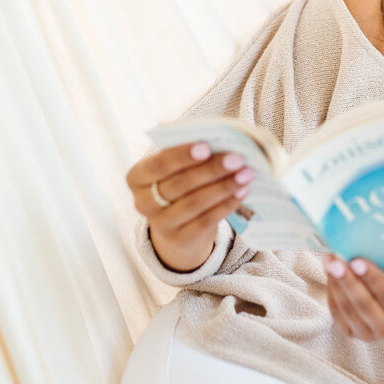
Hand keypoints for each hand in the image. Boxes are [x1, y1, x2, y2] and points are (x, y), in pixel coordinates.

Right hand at [126, 142, 254, 271]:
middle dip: (211, 170)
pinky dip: (226, 205)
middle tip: (238, 159)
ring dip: (224, 187)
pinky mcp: (180, 240)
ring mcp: (160, 225)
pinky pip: (205, 221)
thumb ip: (191, 155)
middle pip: (179, 184)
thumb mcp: (177, 168)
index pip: (158, 165)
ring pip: (194, 203)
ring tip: (246, 174)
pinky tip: (242, 192)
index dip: (182, 156)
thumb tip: (222, 143)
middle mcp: (143, 202)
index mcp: (137, 177)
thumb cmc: (180, 184)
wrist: (178, 226)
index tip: (207, 146)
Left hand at [322, 255, 383, 347]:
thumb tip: (370, 238)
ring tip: (328, 260)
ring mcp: (369, 335)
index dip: (373, 278)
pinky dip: (332, 291)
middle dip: (348, 280)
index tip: (357, 260)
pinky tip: (329, 273)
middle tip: (335, 259)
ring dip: (336, 283)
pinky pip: (338, 313)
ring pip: (348, 310)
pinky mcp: (353, 333)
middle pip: (365, 305)